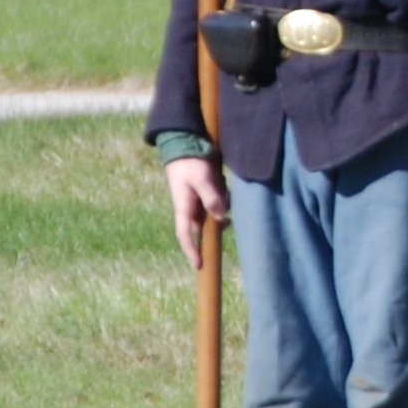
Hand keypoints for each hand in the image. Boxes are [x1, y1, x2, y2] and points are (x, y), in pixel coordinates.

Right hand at [164, 154, 227, 268]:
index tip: (199, 265)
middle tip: (224, 213)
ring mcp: (197, 200)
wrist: (185, 142)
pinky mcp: (205, 192)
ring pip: (213, 214)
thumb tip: (221, 218)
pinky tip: (224, 186)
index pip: (185, 234)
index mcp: (183, 206)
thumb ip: (211, 198)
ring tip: (224, 190)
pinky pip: (217, 202)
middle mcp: (189, 207)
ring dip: (221, 209)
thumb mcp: (202, 179)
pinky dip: (223, 199)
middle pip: (204, 227)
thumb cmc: (190, 162)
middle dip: (216, 226)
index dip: (191, 250)